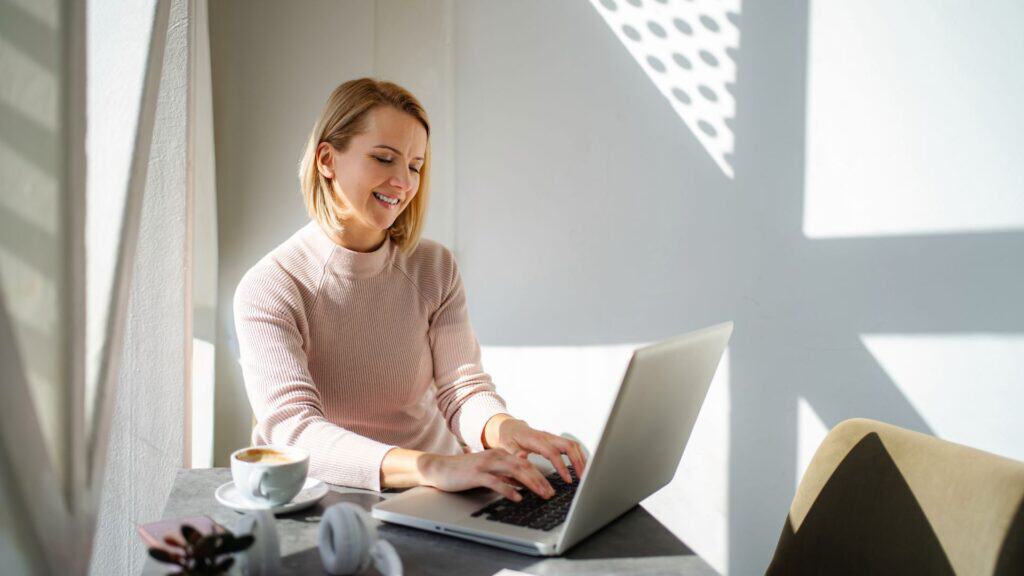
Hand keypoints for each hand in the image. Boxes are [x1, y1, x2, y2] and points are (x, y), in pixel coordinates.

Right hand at [419, 450, 556, 501]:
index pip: (525, 464)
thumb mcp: (488, 469)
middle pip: (523, 467)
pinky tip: (518, 497)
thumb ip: (504, 471)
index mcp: (500, 454)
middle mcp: (495, 456)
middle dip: (540, 480)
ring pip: (514, 472)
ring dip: (530, 484)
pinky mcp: (476, 474)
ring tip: (541, 494)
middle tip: (551, 493)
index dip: (540, 476)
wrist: (440, 468)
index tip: (550, 487)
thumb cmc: (464, 471)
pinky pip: (496, 482)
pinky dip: (509, 489)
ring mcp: (486, 464)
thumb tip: (522, 474)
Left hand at [487, 416, 586, 484]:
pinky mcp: (555, 441)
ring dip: (581, 458)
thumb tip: (521, 457)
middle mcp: (547, 437)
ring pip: (572, 445)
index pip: (553, 452)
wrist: (509, 427)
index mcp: (535, 439)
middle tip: (582, 477)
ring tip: (585, 474)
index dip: (561, 466)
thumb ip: (513, 452)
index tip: (567, 479)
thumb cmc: (508, 438)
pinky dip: (578, 456)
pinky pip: (571, 446)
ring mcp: (552, 438)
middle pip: (569, 446)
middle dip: (578, 461)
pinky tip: (581, 466)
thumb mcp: (505, 445)